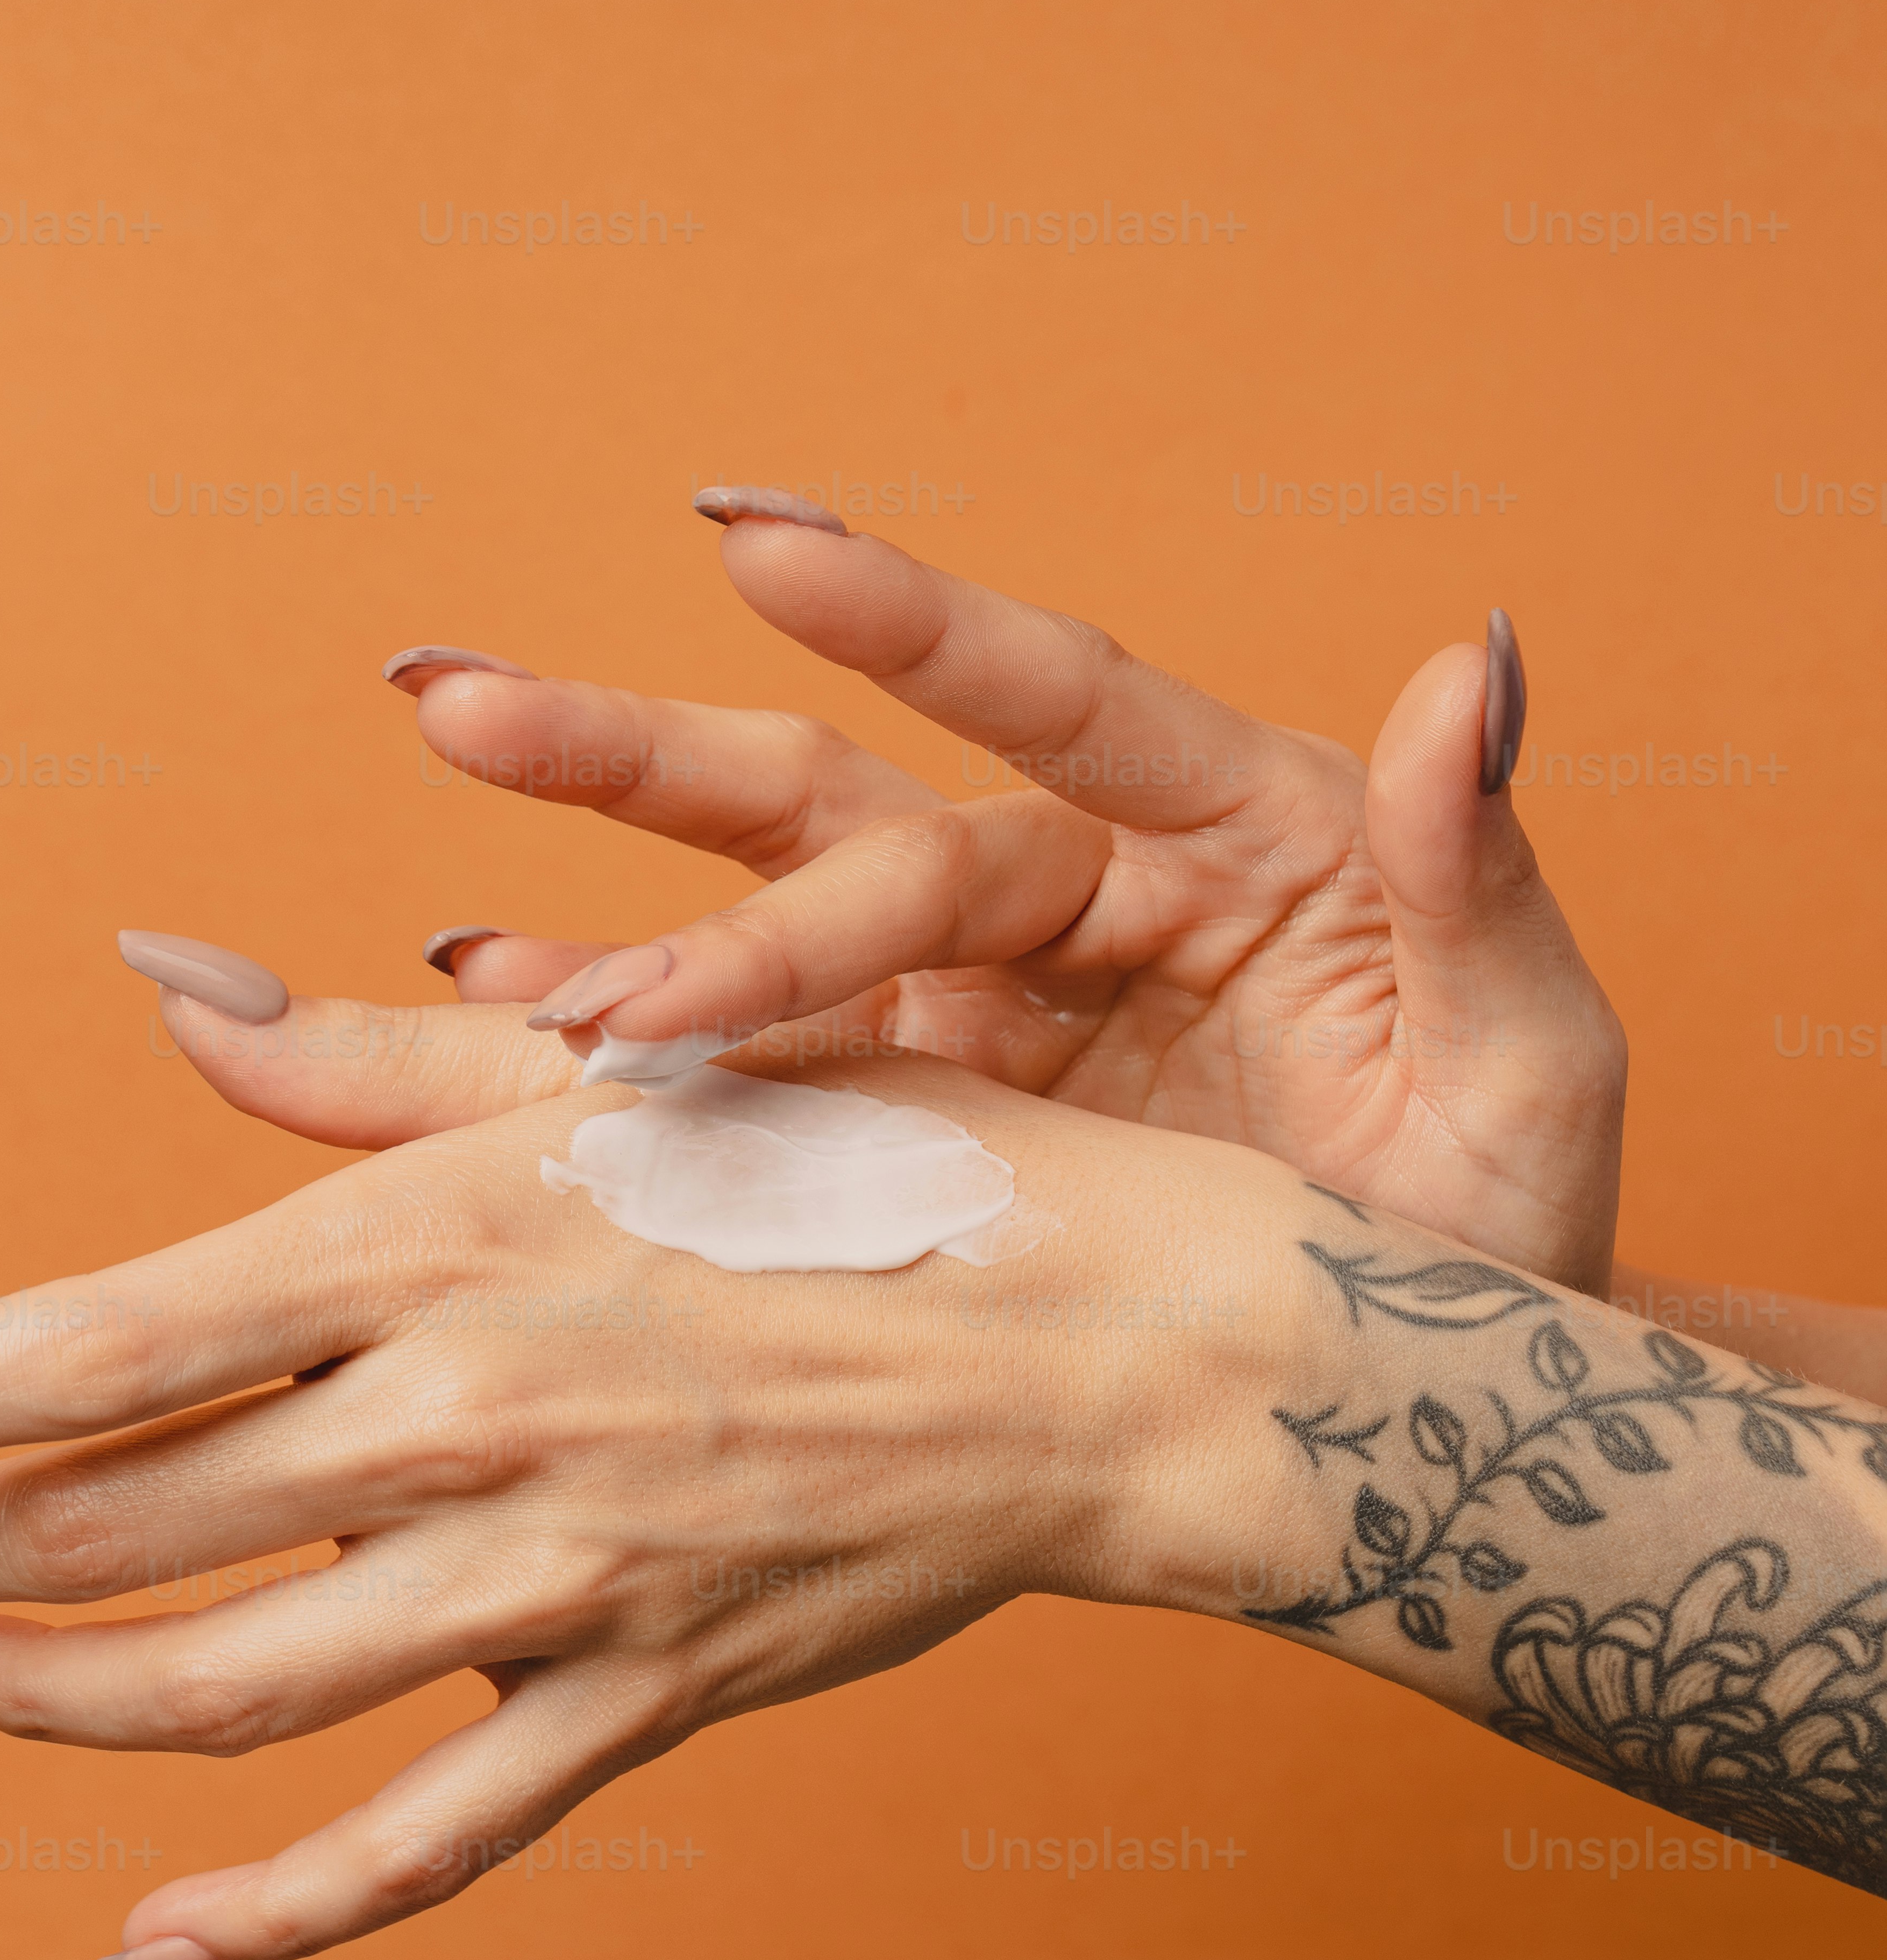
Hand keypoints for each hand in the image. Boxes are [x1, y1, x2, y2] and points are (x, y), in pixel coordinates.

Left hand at [0, 1064, 1283, 1959]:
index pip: (90, 1343)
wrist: (1120, 1339)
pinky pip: (427, 1841)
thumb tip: (159, 985)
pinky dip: (274, 1913)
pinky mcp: (645, 1696)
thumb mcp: (619, 1079)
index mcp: (444, 1240)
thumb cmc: (876, 1166)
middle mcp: (472, 1417)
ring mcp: (561, 1579)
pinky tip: (145, 1947)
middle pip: (110, 1525)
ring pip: (229, 1691)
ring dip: (38, 1700)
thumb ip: (364, 1062)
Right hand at [371, 507, 1624, 1291]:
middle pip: (842, 803)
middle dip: (648, 768)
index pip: (1057, 704)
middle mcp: (1076, 897)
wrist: (1433, 1415)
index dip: (911, 625)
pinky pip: (747, 1085)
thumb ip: (1484, 877)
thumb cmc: (1501, 1233)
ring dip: (587, 907)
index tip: (754, 543)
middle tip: (462, 706)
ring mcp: (976, 1014)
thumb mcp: (1534, 1066)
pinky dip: (616, 1059)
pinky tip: (480, 1025)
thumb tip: (1477, 667)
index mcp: (1231, 836)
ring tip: (425, 900)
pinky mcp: (914, 1128)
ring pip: (754, 928)